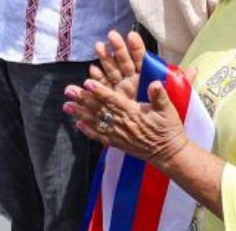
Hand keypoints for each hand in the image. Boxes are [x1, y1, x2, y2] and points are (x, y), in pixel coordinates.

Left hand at [62, 31, 191, 164]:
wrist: (169, 152)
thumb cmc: (169, 128)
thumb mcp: (168, 109)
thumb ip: (160, 96)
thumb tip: (155, 83)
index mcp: (134, 112)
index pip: (114, 100)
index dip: (100, 91)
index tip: (87, 83)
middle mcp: (123, 123)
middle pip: (99, 109)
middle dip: (83, 99)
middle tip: (68, 90)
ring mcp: (119, 135)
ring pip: (96, 122)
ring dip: (80, 113)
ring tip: (66, 105)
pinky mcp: (118, 144)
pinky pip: (100, 137)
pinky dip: (88, 131)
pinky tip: (77, 124)